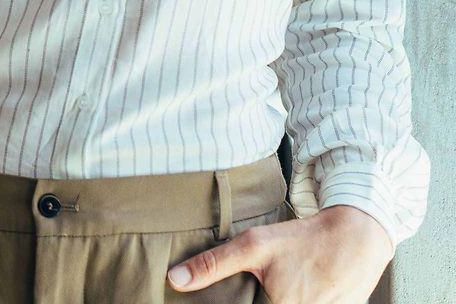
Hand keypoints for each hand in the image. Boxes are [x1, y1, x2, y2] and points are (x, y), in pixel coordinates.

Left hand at [167, 204, 392, 301]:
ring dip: (283, 298)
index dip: (246, 303)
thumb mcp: (254, 246)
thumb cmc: (304, 240)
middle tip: (273, 282)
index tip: (255, 291)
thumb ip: (213, 265)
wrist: (358, 237)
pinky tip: (303, 288)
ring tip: (289, 282)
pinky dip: (305, 299)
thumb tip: (175, 279)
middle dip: (264, 300)